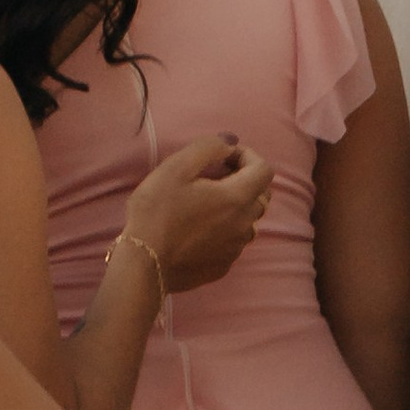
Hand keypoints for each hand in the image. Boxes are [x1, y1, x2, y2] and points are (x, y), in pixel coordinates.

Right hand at [127, 136, 273, 293]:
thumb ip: (208, 147)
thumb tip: (230, 143)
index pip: (264, 170)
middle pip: (261, 196)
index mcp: (237, 198)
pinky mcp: (223, 266)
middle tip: (214, 175)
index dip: (247, 156)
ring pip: (248, 220)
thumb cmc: (158, 210)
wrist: (145, 264)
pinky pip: (234, 241)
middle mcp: (245, 225)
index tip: (222, 156)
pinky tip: (198, 227)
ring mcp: (235, 250)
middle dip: (244, 179)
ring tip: (205, 201)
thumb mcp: (176, 167)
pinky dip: (225, 228)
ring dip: (236, 205)